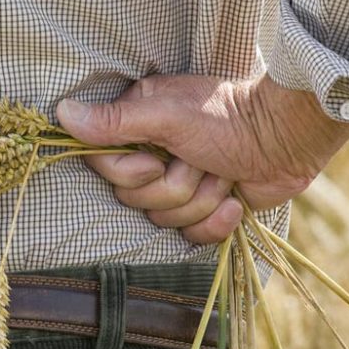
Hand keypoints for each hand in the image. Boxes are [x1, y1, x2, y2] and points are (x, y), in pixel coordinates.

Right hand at [55, 75, 348, 243]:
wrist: (287, 138)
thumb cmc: (226, 117)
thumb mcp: (166, 116)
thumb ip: (114, 121)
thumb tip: (61, 113)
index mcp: (134, 126)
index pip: (104, 167)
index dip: (130, 174)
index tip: (157, 159)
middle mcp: (148, 154)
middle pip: (134, 198)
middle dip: (174, 185)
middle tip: (199, 160)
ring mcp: (176, 182)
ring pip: (163, 218)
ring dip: (200, 198)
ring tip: (222, 173)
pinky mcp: (202, 207)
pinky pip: (191, 235)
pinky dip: (216, 221)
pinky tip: (233, 200)